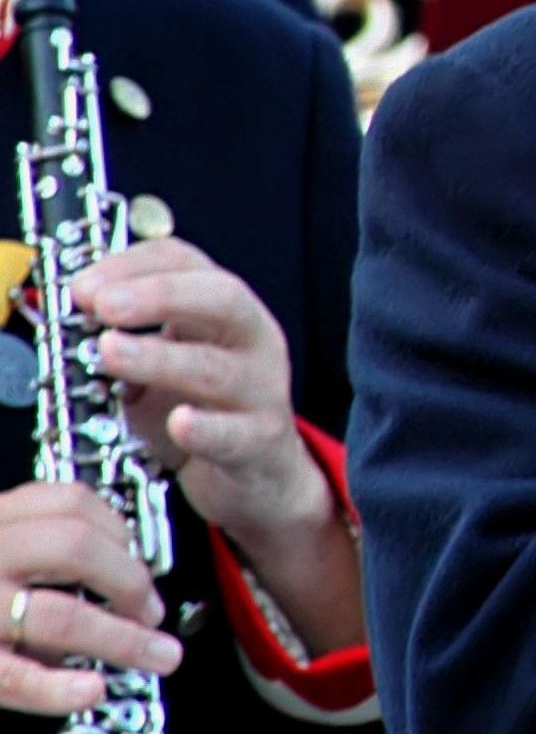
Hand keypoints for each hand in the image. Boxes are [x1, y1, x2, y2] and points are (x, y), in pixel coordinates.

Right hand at [0, 482, 178, 715]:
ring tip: (157, 656)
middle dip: (132, 580)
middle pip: (77, 549)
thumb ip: (24, 543)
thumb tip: (112, 564)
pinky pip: (11, 676)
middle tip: (153, 611)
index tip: (140, 557)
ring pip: (59, 615)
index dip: (120, 529)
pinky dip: (57, 688)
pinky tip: (91, 691)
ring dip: (121, 639)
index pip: (69, 501)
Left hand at [72, 239, 326, 547]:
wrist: (256, 469)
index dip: (135, 266)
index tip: (86, 286)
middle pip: (221, 298)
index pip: (187, 263)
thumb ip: (129, 339)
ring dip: (161, 358)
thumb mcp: (166, 361)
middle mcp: (251, 340)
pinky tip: (179, 422)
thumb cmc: (204, 407)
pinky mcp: (259, 441)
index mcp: (224, 310)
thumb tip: (77, 323)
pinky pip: (233, 434)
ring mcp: (261, 389)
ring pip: (217, 367)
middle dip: (160, 295)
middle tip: (104, 305)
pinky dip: (205, 428)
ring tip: (111, 353)